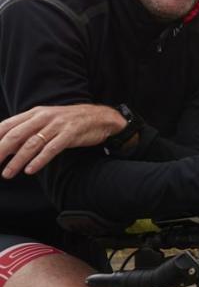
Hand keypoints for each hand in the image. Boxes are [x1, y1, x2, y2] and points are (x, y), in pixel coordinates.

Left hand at [0, 104, 125, 177]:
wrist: (100, 117)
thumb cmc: (70, 122)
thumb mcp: (46, 121)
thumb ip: (28, 130)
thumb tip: (7, 145)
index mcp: (34, 113)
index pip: (7, 126)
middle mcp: (43, 117)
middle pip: (16, 135)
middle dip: (0, 151)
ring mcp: (57, 125)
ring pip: (31, 144)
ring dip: (17, 161)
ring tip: (7, 173)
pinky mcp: (70, 134)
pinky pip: (52, 148)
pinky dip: (39, 160)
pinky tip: (30, 170)